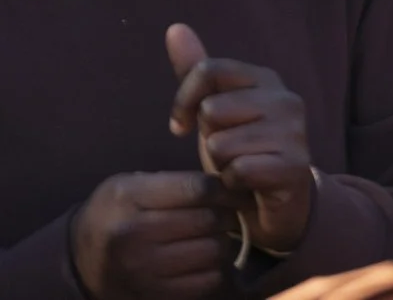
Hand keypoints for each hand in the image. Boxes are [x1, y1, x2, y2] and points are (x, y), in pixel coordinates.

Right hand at [70, 171, 237, 299]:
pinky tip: (205, 261)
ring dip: (223, 243)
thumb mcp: (130, 185)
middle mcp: (132, 234)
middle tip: (229, 214)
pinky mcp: (152, 294)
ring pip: (213, 251)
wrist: (79, 262)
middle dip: (228, 215)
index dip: (227, 189)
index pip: (198, 188)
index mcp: (128, 197)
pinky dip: (215, 270)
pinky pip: (206, 281)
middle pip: (209, 220)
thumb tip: (228, 183)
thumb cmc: (115, 214)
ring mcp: (141, 268)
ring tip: (215, 237)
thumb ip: (173, 181)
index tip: (237, 190)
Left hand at [166, 24, 312, 258]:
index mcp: (267, 79)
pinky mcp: (294, 166)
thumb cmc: (241, 151)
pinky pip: (238, 170)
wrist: (276, 203)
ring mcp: (295, 132)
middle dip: (208, 139)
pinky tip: (246, 186)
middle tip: (226, 152)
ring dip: (221, 165)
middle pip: (213, 109)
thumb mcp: (214, 111)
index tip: (182, 125)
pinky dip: (233, 184)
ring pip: (222, 144)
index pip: (210, 70)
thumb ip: (197, 71)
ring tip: (238, 169)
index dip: (184, 100)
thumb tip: (175, 28)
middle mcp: (287, 99)